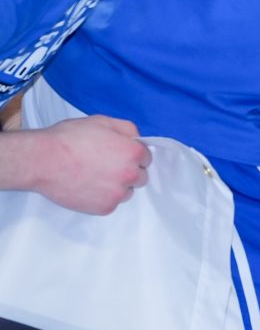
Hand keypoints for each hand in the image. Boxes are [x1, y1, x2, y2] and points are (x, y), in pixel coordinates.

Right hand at [23, 116, 151, 214]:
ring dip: (117, 186)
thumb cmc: (69, 139)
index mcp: (133, 152)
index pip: (146, 157)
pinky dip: (103, 198)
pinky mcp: (104, 208)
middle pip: (140, 176)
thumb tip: (137, 139)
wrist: (43, 161)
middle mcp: (130, 175)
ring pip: (127, 192)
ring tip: (95, 176)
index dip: (132, 154)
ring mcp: (117, 194)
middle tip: (107, 166)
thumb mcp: (102, 122)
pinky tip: (88, 186)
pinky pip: (111, 204)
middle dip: (128, 171)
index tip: (119, 155)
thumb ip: (127, 130)